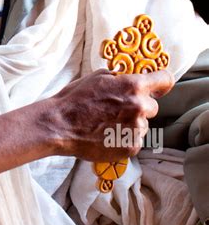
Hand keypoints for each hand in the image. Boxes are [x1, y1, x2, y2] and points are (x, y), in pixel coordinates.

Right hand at [45, 68, 174, 162]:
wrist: (59, 125)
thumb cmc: (75, 99)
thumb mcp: (97, 77)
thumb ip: (120, 78)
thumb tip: (130, 77)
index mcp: (133, 86)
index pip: (165, 80)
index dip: (161, 82)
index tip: (158, 86)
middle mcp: (139, 107)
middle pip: (153, 106)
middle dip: (139, 106)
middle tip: (118, 109)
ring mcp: (136, 129)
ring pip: (143, 124)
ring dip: (131, 124)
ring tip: (108, 124)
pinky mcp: (131, 147)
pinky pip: (135, 140)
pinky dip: (124, 138)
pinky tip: (107, 134)